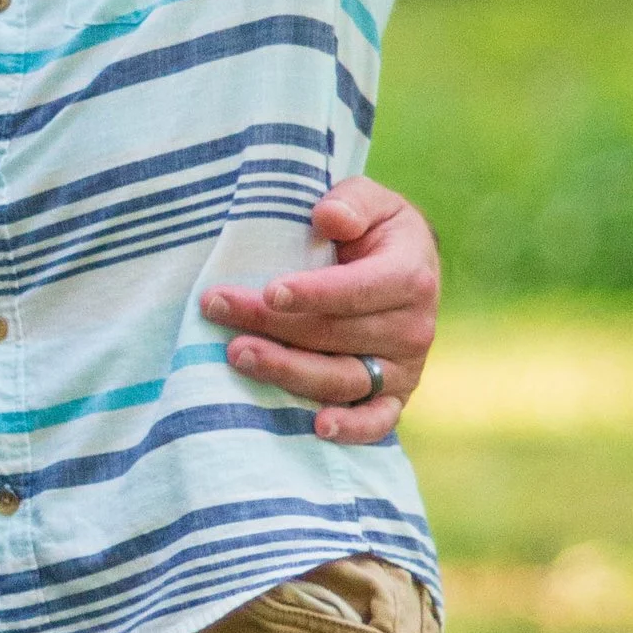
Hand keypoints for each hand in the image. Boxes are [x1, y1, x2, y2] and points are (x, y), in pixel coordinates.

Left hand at [200, 177, 437, 445]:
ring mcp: (404, 368)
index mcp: (410, 277)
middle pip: (336, 335)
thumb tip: (329, 216)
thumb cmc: (373, 233)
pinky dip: (352, 430)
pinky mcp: (393, 398)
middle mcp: (414, 328)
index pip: (357, 290)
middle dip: (273, 324)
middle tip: (218, 310)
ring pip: (343, 379)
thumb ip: (352, 202)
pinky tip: (318, 427)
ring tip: (238, 354)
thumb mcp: (370, 202)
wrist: (403, 270)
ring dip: (288, 371)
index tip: (269, 291)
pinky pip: (377, 421)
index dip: (314, 293)